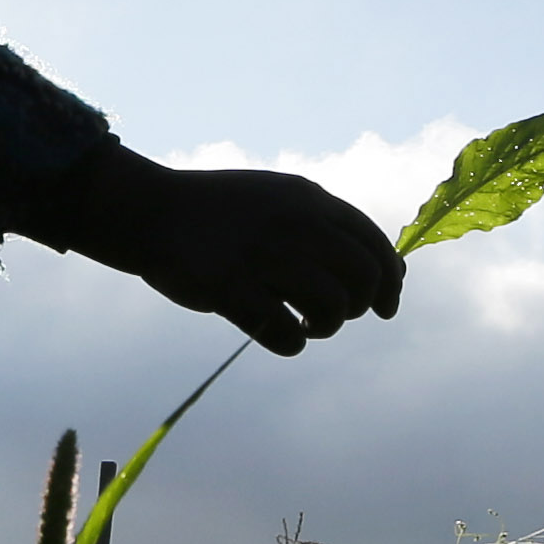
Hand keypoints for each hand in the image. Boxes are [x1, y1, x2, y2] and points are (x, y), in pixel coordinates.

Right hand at [37, 146, 405, 354]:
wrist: (152, 211)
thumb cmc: (221, 213)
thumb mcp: (280, 199)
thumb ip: (327, 225)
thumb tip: (388, 268)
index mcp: (308, 199)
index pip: (373, 241)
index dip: (391, 279)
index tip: (388, 303)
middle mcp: (293, 224)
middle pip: (363, 278)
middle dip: (361, 306)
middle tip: (334, 315)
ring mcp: (262, 256)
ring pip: (331, 308)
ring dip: (325, 326)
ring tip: (305, 325)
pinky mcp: (230, 290)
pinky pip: (285, 335)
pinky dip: (291, 344)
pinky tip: (279, 334)